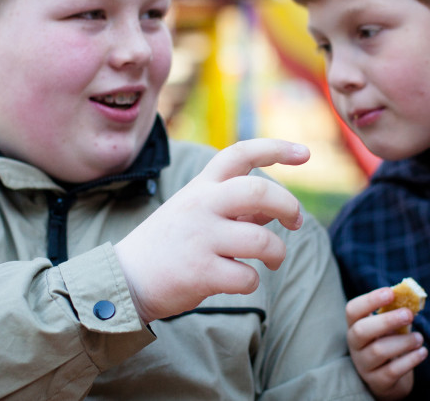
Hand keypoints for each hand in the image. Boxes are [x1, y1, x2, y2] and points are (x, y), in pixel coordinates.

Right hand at [114, 138, 309, 322]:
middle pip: (260, 191)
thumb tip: (274, 208)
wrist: (124, 279)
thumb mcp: (196, 212)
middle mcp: (201, 206)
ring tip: (272, 260)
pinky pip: (247, 277)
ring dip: (277, 253)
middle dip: (289, 205)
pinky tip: (240, 280)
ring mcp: (200, 238)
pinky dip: (252, 281)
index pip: (240, 153)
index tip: (305, 153)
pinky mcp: (200, 272)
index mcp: (201, 186)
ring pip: (262, 241)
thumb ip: (234, 207)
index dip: (276, 148)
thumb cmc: (169, 244)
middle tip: (295, 221)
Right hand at [346, 288, 427, 399]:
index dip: (370, 300)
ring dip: (404, 342)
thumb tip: (414, 298)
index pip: (353, 310)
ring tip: (420, 338)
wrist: (390, 378)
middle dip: (387, 320)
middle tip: (408, 314)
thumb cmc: (390, 343)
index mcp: (356, 325)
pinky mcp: (377, 381)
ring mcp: (364, 365)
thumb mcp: (391, 326)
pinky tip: (422, 352)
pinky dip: (411, 359)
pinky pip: (393, 370)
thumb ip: (398, 311)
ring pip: (379, 351)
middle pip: (362, 330)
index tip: (390, 292)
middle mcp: (355, 345)